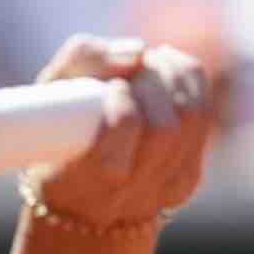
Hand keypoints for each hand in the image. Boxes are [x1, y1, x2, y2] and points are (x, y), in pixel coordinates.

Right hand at [27, 35, 209, 229]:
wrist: (77, 203)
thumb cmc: (55, 133)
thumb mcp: (49, 91)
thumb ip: (82, 58)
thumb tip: (138, 51)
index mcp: (84, 179)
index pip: (125, 129)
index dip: (123, 100)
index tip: (113, 87)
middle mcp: (128, 193)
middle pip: (165, 126)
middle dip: (153, 83)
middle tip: (134, 68)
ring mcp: (162, 190)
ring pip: (192, 118)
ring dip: (174, 77)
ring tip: (151, 65)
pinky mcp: (186, 179)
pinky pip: (203, 119)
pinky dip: (189, 85)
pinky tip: (166, 75)